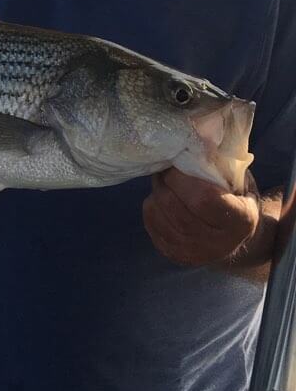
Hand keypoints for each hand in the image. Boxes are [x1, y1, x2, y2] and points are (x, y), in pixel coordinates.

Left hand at [142, 167, 259, 266]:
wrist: (236, 238)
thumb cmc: (237, 199)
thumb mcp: (238, 180)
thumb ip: (218, 163)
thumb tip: (197, 135)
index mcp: (240, 220)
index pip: (202, 198)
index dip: (184, 177)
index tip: (179, 163)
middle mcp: (216, 242)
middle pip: (174, 206)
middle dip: (165, 182)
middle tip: (167, 170)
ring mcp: (194, 253)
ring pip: (158, 213)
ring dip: (156, 192)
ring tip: (165, 183)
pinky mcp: (174, 254)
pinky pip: (151, 223)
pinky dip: (152, 206)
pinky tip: (163, 200)